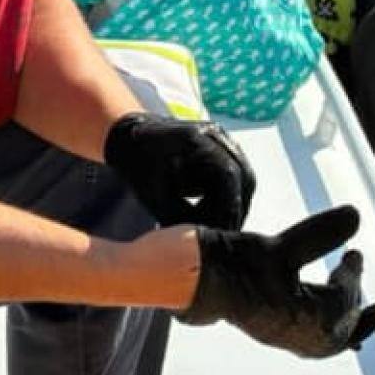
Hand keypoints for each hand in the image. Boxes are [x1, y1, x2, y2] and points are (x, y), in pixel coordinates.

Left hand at [104, 112, 254, 231]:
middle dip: (236, 209)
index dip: (229, 209)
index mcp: (196, 140)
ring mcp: (221, 137)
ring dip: (236, 202)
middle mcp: (214, 133)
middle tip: (227, 235)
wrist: (129, 138)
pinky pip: (237, 172)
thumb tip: (209, 241)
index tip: (224, 233)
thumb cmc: (138, 168)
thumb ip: (183, 219)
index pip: (229, 178)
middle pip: (243, 177)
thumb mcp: (156, 198)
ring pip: (244, 176)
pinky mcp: (222, 145)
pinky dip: (231, 193)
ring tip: (221, 225)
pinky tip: (217, 211)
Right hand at [181, 210, 374, 357]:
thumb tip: (357, 215)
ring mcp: (285, 337)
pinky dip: (326, 333)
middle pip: (342, 330)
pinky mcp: (272, 332)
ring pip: (327, 340)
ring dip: (346, 326)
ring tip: (360, 317)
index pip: (342, 297)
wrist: (195, 280)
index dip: (352, 275)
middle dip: (361, 314)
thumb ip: (321, 234)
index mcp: (308, 317)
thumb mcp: (283, 245)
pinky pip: (310, 341)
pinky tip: (325, 322)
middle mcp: (300, 335)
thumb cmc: (236, 262)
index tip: (354, 254)